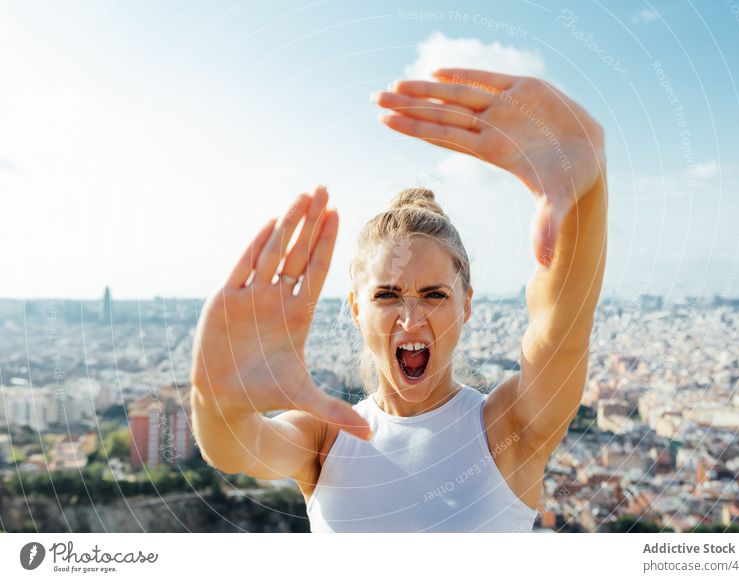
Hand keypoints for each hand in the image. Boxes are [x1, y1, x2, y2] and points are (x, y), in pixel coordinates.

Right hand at [190, 186, 370, 438]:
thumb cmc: (265, 393)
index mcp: (297, 314)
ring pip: (272, 252)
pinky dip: (255, 245)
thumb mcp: (303, 398)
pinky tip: (270, 222)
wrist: (225, 400)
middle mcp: (276, 299)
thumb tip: (371, 434)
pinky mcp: (225, 300)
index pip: (316, 270)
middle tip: (324, 188)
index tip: (339, 214)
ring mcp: (251, 297)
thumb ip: (334, 411)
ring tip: (302, 196)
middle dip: (311, 221)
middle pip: (298, 252)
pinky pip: (242, 266)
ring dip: (287, 224)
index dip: (327, 243)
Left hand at [372, 68, 605, 266]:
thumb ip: (547, 227)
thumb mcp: (557, 202)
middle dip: (409, 105)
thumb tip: (544, 262)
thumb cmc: (570, 180)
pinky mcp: (523, 88)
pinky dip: (462, 75)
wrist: (591, 156)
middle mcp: (492, 127)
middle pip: (441, 114)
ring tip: (394, 85)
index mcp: (492, 149)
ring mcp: (504, 106)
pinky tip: (435, 72)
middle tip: (375, 99)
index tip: (386, 121)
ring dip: (426, 89)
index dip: (416, 127)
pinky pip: (486, 79)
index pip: (445, 136)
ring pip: (457, 95)